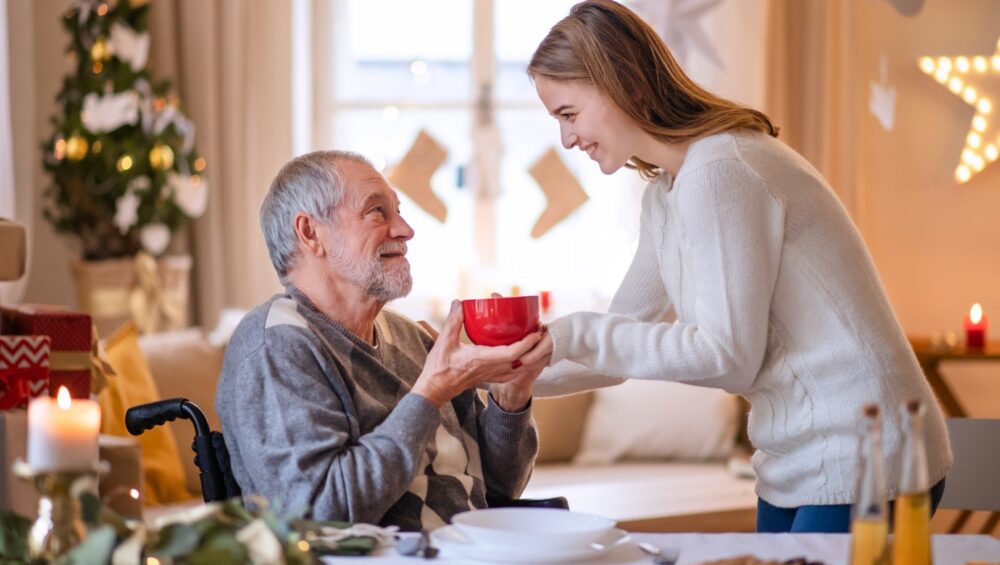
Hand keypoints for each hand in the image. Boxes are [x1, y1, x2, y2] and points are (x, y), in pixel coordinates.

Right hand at [411, 301, 543, 407]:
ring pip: (517, 369)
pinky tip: (521, 361)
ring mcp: (490, 375)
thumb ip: (453, 321)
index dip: (526, 343)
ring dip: (529, 358)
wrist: (435, 389)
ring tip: (535, 346)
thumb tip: (458, 302)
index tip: (535, 333)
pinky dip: (519, 368)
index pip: (512, 352)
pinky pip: (510, 375)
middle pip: (520, 360)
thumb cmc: (439, 367)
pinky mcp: (488, 379)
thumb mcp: (444, 341)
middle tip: (540, 333)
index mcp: (482, 359)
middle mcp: (490, 369)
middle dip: (533, 348)